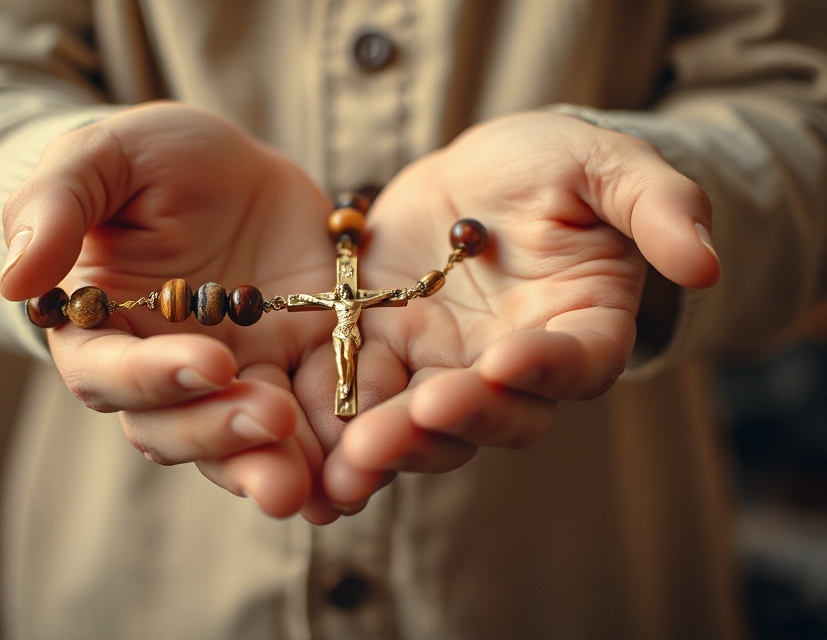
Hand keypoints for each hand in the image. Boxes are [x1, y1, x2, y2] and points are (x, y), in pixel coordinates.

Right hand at [0, 102, 340, 521]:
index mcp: (103, 330)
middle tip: (274, 425)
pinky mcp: (295, 370)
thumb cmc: (149, 161)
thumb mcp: (102, 158)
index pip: (112, 373)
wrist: (229, 170)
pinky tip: (367, 458)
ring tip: (321, 480)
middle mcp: (165, 372)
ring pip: (244, 444)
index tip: (209, 360)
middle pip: (179, 430)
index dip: (156, 377)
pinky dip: (335, 445)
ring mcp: (235, 379)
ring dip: (278, 465)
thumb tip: (15, 278)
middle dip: (225, 436)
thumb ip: (56, 208)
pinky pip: (313, 419)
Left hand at [319, 112, 720, 506]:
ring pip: (426, 422)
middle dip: (454, 421)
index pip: (576, 361)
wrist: (477, 174)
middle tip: (410, 422)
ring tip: (350, 457)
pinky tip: (306, 438)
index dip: (545, 367)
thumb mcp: (606, 165)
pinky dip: (339, 420)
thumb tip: (708, 262)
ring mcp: (448, 366)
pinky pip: (365, 394)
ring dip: (390, 443)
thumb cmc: (554, 165)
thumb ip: (658, 205)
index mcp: (579, 325)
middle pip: (495, 414)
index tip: (506, 359)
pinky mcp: (388, 354)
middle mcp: (515, 365)